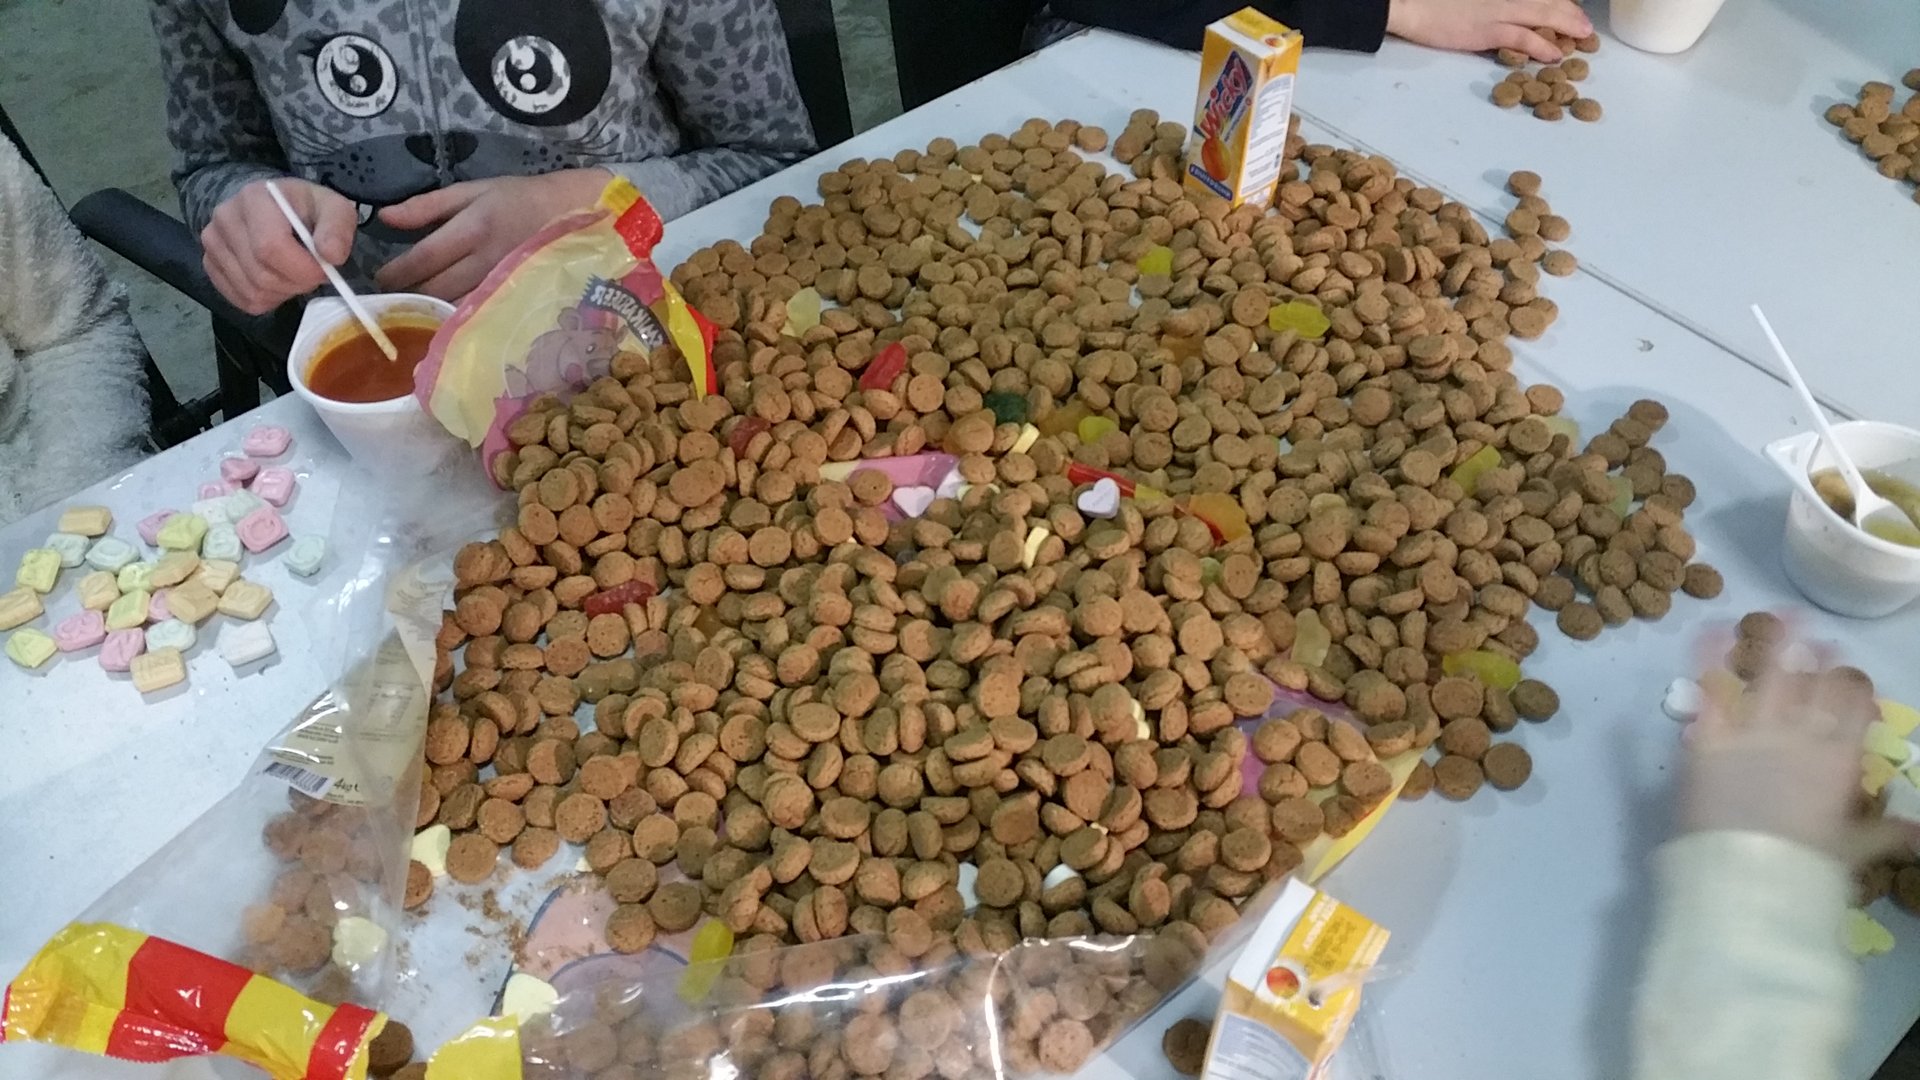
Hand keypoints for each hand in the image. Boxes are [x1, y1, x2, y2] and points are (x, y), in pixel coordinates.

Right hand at [202, 178, 357, 314]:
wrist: (273, 207)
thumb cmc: (306, 208)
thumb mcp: (333, 207)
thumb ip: (338, 227)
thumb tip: (331, 255)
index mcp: (254, 198)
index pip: (271, 247)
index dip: (302, 269)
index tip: (324, 270)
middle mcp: (225, 218)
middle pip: (262, 274)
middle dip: (296, 283)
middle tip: (311, 273)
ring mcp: (212, 242)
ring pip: (253, 291)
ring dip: (283, 292)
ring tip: (294, 273)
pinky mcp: (210, 264)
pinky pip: (242, 299)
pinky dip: (267, 299)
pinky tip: (277, 280)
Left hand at [373, 169, 611, 301]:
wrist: (572, 213)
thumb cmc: (518, 199)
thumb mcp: (472, 190)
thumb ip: (426, 206)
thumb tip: (384, 218)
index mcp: (472, 227)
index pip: (423, 258)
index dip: (396, 272)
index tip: (381, 278)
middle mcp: (486, 259)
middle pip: (435, 287)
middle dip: (409, 293)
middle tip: (393, 295)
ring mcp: (503, 283)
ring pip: (454, 305)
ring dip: (430, 308)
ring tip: (414, 306)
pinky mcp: (515, 298)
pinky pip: (477, 313)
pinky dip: (456, 316)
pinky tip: (445, 315)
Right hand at [1386, 0, 1593, 63]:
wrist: (1413, 5)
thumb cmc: (1437, 0)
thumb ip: (1492, 3)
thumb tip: (1506, 14)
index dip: (1558, 2)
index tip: (1569, 9)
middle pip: (1547, 1)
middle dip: (1570, 12)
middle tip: (1585, 26)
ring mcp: (1499, 10)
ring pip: (1543, 15)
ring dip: (1567, 26)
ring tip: (1582, 37)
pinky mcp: (1489, 30)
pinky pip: (1523, 38)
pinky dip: (1542, 46)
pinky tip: (1555, 53)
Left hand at [1679, 623, 1913, 864]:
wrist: (1746, 881)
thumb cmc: (1805, 868)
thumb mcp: (1853, 849)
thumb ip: (1886, 833)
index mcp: (1839, 757)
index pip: (1855, 704)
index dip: (1854, 688)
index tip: (1851, 682)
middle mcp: (1798, 734)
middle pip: (1814, 681)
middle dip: (1818, 658)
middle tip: (1817, 644)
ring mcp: (1751, 732)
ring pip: (1767, 674)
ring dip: (1775, 644)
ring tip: (1778, 618)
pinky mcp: (1707, 738)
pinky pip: (1708, 690)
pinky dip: (1710, 657)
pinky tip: (1711, 629)